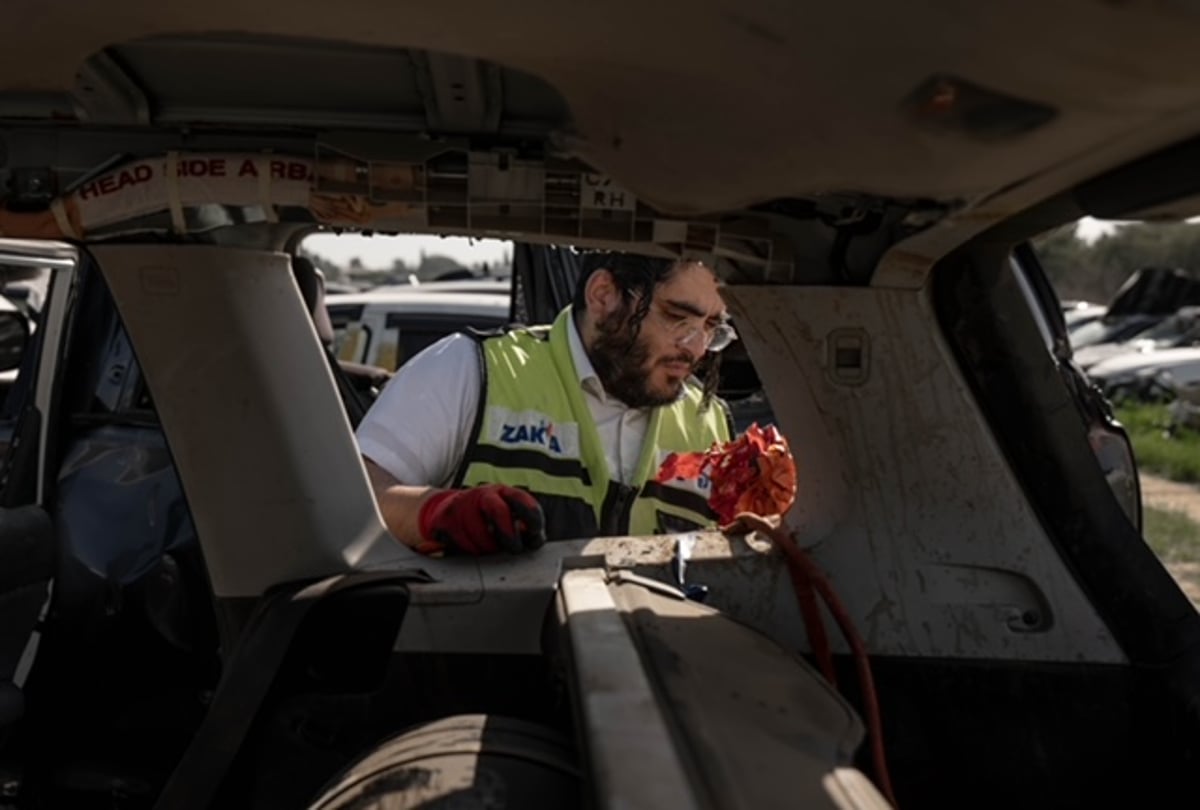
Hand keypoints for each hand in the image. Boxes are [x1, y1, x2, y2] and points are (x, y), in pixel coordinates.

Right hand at [417, 484, 546, 554]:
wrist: (446, 510)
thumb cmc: (484, 517)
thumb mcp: (506, 514)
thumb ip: (524, 526)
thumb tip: (536, 540)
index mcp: (502, 492)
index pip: (520, 498)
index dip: (530, 515)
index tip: (535, 530)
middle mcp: (482, 494)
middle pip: (498, 511)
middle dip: (508, 534)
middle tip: (514, 548)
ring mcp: (462, 506)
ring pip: (479, 532)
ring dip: (488, 548)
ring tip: (491, 550)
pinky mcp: (445, 521)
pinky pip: (460, 542)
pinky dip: (470, 550)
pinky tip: (474, 548)